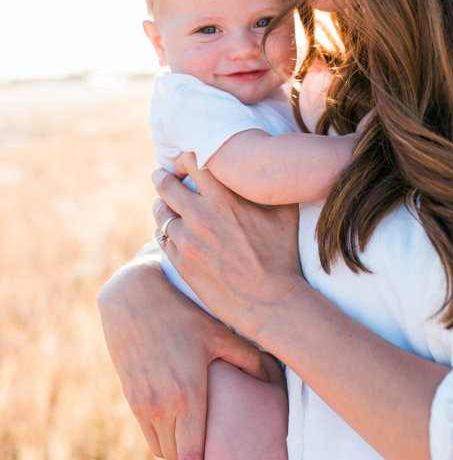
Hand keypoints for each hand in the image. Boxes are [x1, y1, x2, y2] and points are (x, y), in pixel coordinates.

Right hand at [98, 255, 267, 459]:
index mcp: (188, 393)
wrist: (133, 298)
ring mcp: (143, 403)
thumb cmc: (181, 313)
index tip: (215, 459)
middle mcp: (162, 405)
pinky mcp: (130, 396)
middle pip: (176, 459)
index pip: (193, 455)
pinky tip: (174, 419)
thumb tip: (269, 373)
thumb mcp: (218, 332)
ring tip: (192, 436)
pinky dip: (160, 434)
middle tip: (209, 449)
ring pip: (159, 449)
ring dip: (175, 449)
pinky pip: (146, 432)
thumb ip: (247, 357)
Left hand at [152, 152, 301, 341]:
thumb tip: (277, 166)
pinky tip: (173, 232)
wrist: (272, 302)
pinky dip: (165, 231)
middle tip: (163, 175)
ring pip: (160, 212)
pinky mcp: (181, 264)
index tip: (187, 162)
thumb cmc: (282, 255)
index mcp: (223, 198)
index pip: (190, 160)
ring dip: (162, 206)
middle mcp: (200, 216)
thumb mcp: (285, 213)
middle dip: (164, 177)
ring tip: (166, 205)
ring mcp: (187, 241)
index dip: (185, 157)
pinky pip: (161, 239)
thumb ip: (272, 186)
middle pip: (165, 184)